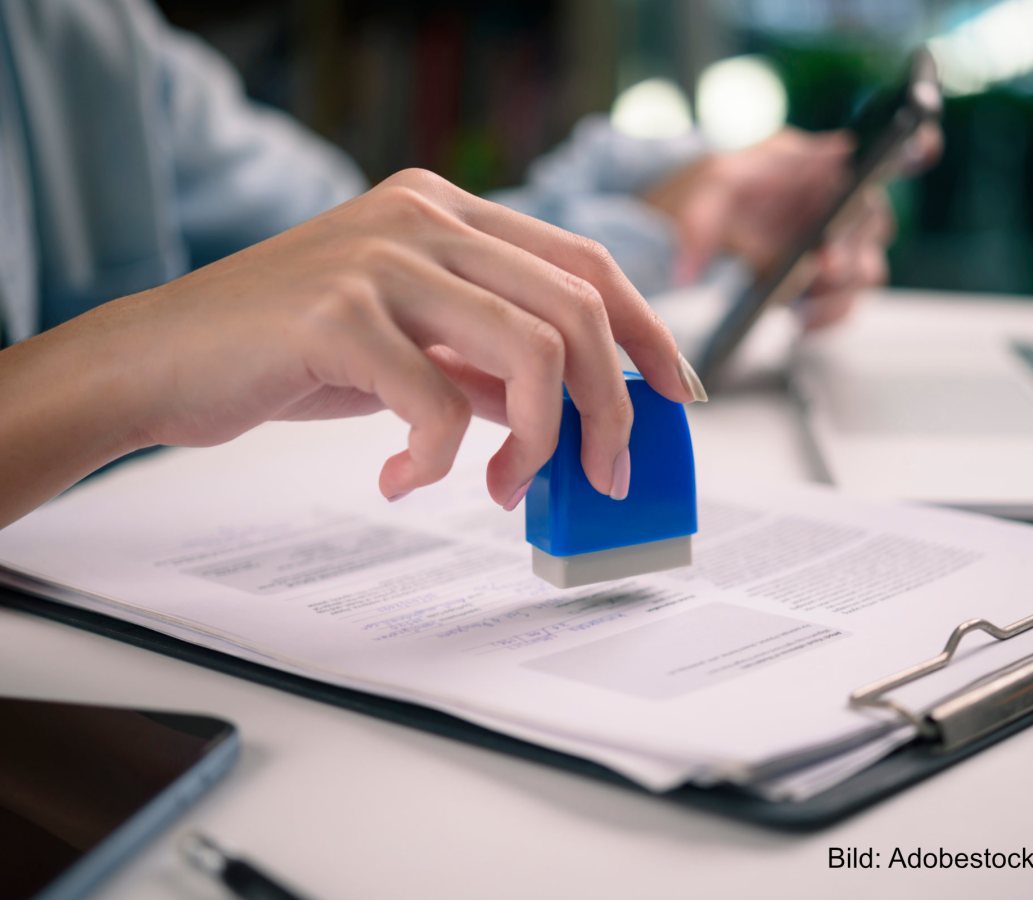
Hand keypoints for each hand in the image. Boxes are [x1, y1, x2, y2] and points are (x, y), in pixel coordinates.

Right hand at [0, 169, 702, 526]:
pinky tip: (406, 480)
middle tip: (605, 474)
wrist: (159, 360)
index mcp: (446, 212)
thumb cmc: (287, 354)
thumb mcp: (410, 349)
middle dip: (611, 406)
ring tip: (508, 491)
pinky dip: (438, 459)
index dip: (646, 329)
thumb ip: (487, 364)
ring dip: (540, 441)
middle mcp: (423, 217)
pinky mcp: (334, 312)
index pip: (585, 261)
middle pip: (578, 307)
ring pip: (531, 349)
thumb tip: (574, 412)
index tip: (676, 394)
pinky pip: (435, 402)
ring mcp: (379, 257)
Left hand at [644, 125, 940, 329]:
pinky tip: (800, 323)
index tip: (920, 146)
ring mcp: (835, 243)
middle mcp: (839, 202)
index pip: (882, 152)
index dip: (914, 146)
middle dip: (852, 247)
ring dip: (840, 292)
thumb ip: (705, 220)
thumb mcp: (702, 190)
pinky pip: (843, 302)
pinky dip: (827, 315)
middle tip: (826, 265)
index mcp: (821, 164)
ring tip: (804, 310)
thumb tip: (710, 254)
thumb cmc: (704, 191)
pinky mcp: (821, 281)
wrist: (687, 225)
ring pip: (866, 270)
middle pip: (874, 225)